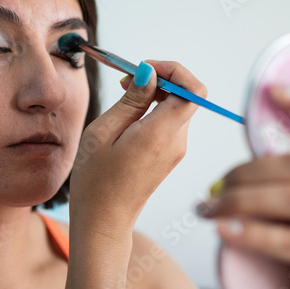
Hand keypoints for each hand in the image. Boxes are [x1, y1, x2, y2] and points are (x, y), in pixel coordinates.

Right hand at [69, 60, 206, 231]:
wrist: (104, 219)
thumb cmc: (96, 180)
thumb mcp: (104, 132)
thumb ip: (132, 100)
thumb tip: (150, 74)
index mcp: (160, 134)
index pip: (194, 90)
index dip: (174, 70)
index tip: (145, 69)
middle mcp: (176, 141)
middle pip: (187, 94)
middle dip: (160, 78)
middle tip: (126, 82)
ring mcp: (176, 149)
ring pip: (178, 105)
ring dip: (156, 93)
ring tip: (124, 98)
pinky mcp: (170, 154)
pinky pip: (170, 121)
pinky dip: (155, 109)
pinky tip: (130, 116)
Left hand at [197, 87, 289, 288]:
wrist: (286, 284)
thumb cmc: (280, 233)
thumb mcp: (276, 193)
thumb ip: (272, 164)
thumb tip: (256, 124)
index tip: (274, 91)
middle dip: (247, 172)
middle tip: (213, 186)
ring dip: (242, 201)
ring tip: (209, 210)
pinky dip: (252, 233)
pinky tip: (224, 231)